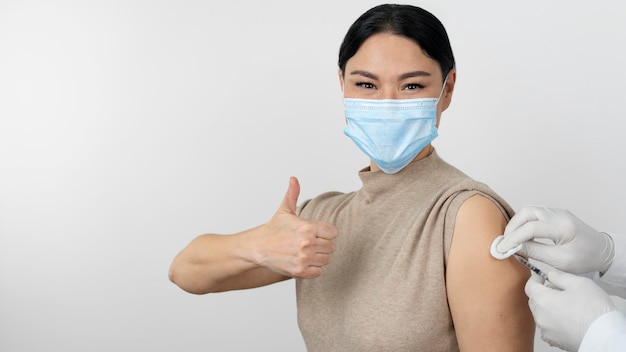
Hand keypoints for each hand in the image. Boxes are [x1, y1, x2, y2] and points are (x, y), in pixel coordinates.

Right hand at [256, 176, 337, 278]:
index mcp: (307, 227)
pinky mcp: (300, 271)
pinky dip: (313, 269)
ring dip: (318, 257)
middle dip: (321, 245)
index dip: (325, 233)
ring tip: (305, 252)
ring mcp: (303, 259)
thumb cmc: (273, 229)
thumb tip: (293, 178)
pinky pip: (319, 272)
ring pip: (326, 260)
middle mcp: (307, 244)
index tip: (315, 233)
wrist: (257, 248)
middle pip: (331, 247)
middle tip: (308, 243)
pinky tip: (303, 261)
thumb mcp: (284, 211)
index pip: (333, 233)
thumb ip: (292, 194)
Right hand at [497, 206, 613, 273]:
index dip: (513, 239)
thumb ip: (536, 252)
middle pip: (526, 212)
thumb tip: (514, 248)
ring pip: (528, 210)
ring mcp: (557, 212)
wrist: (603, 252)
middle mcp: (559, 214)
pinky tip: (521, 235)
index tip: (502, 249)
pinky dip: (523, 222)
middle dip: (512, 227)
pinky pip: (533, 213)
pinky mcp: (555, 214)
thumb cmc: (586, 258)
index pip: (530, 228)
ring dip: (516, 223)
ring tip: (511, 240)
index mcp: (563, 226)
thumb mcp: (561, 261)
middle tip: (505, 243)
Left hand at [525, 270, 615, 350]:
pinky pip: (549, 326)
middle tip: (556, 289)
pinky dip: (554, 320)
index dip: (534, 279)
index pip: (530, 287)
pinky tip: (568, 318)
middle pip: (535, 301)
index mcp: (543, 300)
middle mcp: (540, 317)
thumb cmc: (593, 310)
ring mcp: (546, 330)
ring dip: (548, 307)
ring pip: (541, 314)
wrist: (604, 336)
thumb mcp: (579, 283)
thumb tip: (551, 276)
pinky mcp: (554, 340)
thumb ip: (560, 277)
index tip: (539, 276)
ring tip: (566, 304)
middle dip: (542, 293)